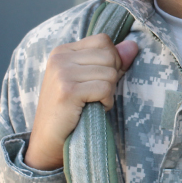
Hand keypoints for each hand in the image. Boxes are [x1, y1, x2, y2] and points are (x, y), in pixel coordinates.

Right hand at [24, 34, 138, 170]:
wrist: (48, 142)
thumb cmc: (71, 110)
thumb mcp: (89, 79)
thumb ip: (111, 60)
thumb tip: (133, 45)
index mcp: (63, 51)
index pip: (103, 40)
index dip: (111, 60)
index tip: (98, 79)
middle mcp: (60, 58)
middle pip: (109, 55)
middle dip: (111, 77)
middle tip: (95, 94)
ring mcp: (62, 73)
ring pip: (110, 73)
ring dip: (108, 92)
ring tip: (92, 102)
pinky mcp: (67, 91)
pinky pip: (105, 88)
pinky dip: (105, 102)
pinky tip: (93, 109)